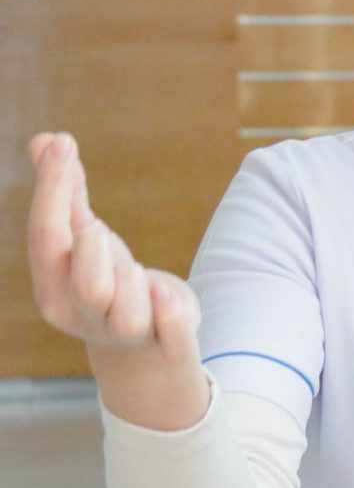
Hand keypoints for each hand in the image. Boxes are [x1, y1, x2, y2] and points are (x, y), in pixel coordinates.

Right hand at [26, 132, 207, 427]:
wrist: (144, 347)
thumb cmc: (105, 279)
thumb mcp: (84, 236)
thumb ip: (66, 193)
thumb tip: (47, 139)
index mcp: (53, 288)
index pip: (47, 238)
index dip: (54, 188)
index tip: (63, 144)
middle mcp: (83, 316)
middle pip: (88, 284)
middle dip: (98, 249)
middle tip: (105, 236)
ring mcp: (126, 335)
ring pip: (126, 312)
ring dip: (136, 282)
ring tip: (140, 276)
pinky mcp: (168, 346)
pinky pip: (171, 336)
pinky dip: (171, 315)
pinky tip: (165, 293)